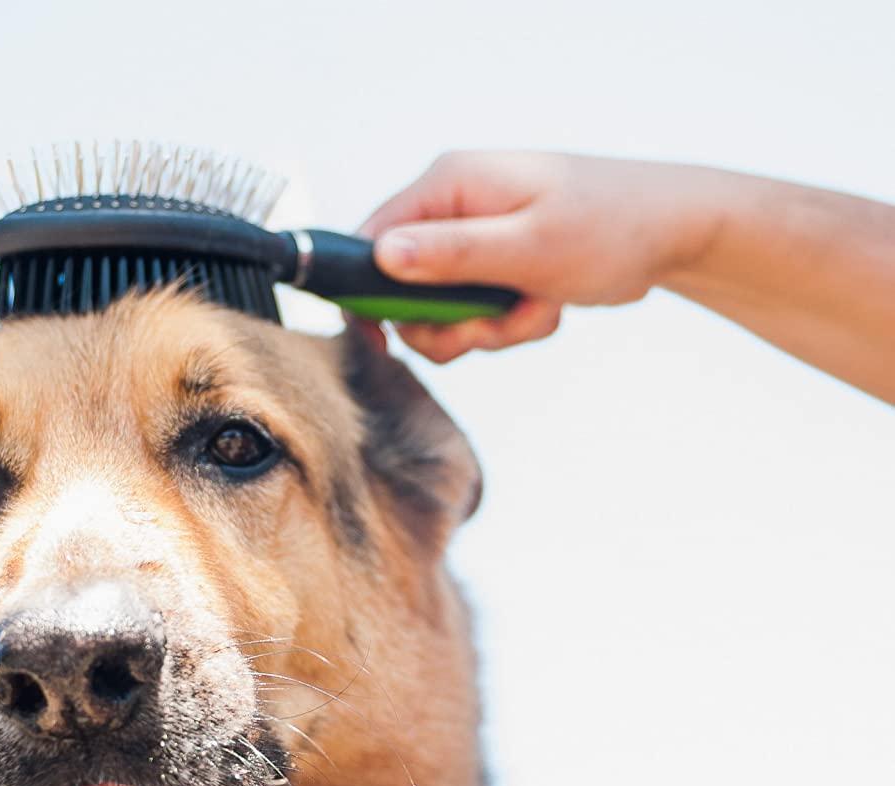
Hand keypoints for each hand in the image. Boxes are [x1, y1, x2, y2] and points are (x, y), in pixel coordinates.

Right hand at [359, 151, 718, 362]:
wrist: (677, 231)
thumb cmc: (611, 229)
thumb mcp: (528, 248)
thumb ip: (452, 254)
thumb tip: (381, 255)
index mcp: (450, 184)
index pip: (371, 241)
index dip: (369, 296)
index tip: (388, 341)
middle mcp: (454, 205)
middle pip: (402, 288)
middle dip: (448, 323)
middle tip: (494, 327)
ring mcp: (474, 234)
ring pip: (440, 308)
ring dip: (486, 328)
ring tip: (535, 312)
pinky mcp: (495, 260)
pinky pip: (474, 310)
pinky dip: (507, 323)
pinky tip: (547, 306)